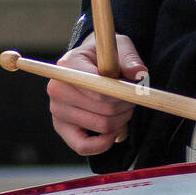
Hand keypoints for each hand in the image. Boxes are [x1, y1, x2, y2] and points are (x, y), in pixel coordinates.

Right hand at [48, 32, 147, 156]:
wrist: (89, 62)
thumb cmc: (105, 55)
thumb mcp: (119, 47)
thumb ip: (129, 59)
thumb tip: (139, 72)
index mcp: (68, 65)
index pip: (99, 89)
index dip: (121, 92)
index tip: (133, 88)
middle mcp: (57, 88)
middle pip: (103, 109)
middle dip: (126, 105)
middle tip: (133, 98)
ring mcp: (57, 110)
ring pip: (101, 126)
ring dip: (121, 120)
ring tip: (125, 108)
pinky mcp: (61, 127)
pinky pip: (82, 147)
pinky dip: (103, 144)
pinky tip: (114, 131)